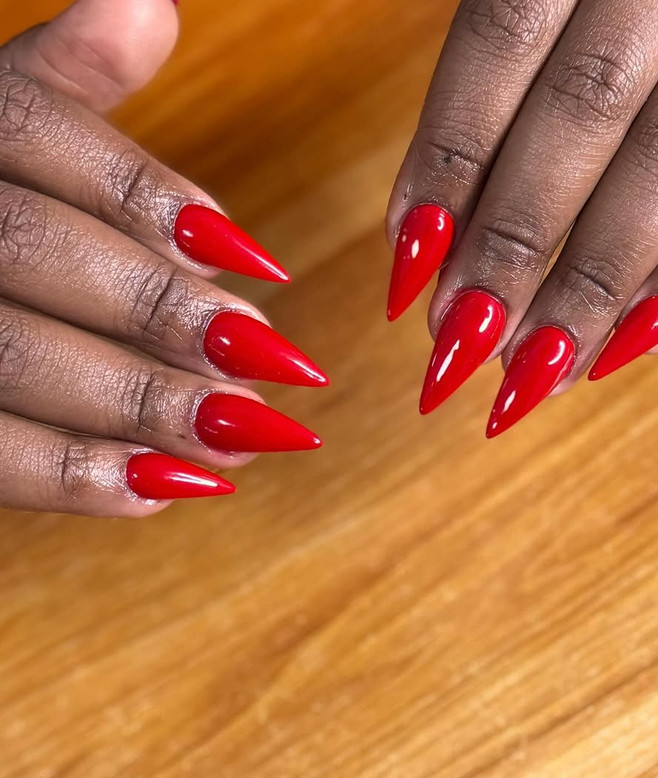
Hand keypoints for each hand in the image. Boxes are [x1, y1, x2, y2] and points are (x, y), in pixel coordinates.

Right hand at [0, 0, 326, 516]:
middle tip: (272, 361)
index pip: (41, 136)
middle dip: (160, 313)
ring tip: (245, 438)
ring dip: (140, 406)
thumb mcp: (6, 124)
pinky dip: (75, 478)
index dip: (151, 199)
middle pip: (29, 253)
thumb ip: (71, 81)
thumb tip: (147, 5)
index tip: (262, 262)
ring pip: (9, 359)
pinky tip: (167, 490)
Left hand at [387, 0, 657, 435]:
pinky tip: (633, 344)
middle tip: (459, 342)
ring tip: (532, 371)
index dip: (447, 163)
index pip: (501, 41)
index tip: (407, 273)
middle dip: (511, 245)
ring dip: (591, 283)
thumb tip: (433, 225)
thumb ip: (514, 73)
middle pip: (583, 112)